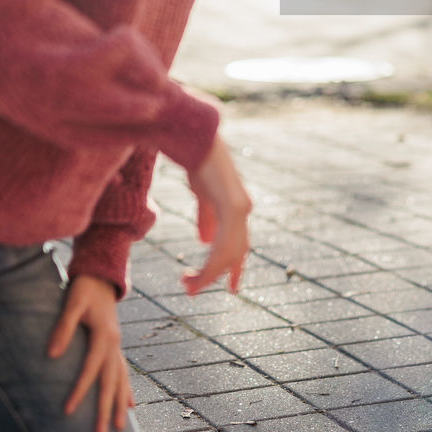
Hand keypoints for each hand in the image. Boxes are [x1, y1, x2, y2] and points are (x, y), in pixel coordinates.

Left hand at [47, 275, 133, 431]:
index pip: (91, 369)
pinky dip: (126, 390)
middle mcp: (115, 344)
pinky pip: (124, 372)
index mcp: (104, 335)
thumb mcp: (72, 303)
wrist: (102, 275)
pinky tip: (129, 405)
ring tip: (118, 428)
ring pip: (121, 380)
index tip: (67, 411)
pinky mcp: (115, 346)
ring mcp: (117, 346)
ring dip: (119, 404)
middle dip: (105, 408)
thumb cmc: (84, 288)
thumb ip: (63, 327)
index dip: (80, 390)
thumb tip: (52, 355)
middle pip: (111, 381)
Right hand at [182, 132, 252, 295]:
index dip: (235, 266)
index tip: (233, 288)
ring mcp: (240, 207)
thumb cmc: (199, 162)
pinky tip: (200, 272)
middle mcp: (242, 209)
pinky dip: (212, 261)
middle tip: (195, 291)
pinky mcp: (234, 205)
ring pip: (230, 252)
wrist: (197, 139)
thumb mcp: (202, 195)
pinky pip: (224, 242)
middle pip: (236, 252)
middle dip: (219, 275)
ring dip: (209, 273)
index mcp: (236, 207)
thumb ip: (207, 218)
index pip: (239, 244)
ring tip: (189, 285)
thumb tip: (205, 240)